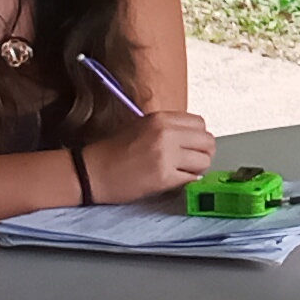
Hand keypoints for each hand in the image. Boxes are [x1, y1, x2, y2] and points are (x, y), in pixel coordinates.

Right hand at [87, 111, 217, 201]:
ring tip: (182, 171)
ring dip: (197, 168)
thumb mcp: (142, 126)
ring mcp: (166, 155)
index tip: (191, 145)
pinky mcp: (164, 177)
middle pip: (207, 141)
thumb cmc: (113, 151)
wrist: (92, 171)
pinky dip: (187, 181)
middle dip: (203, 153)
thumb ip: (169, 128)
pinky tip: (175, 180)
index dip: (198, 136)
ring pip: (204, 161)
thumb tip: (193, 138)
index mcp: (160, 118)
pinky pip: (192, 178)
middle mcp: (166, 133)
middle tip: (192, 161)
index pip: (200, 123)